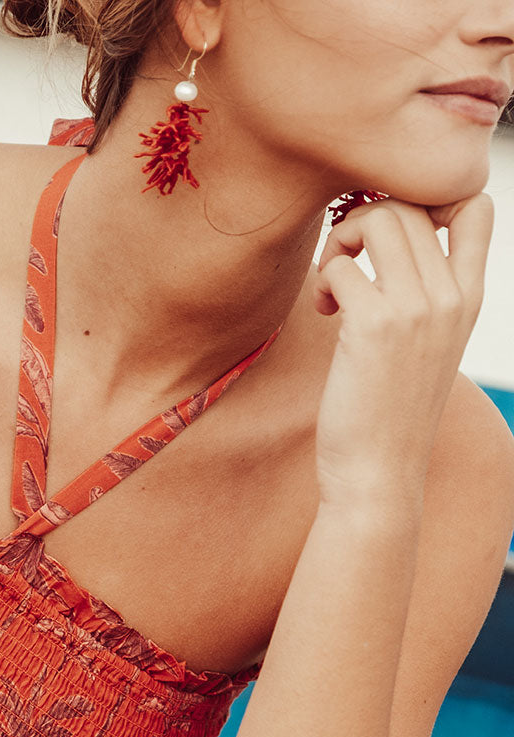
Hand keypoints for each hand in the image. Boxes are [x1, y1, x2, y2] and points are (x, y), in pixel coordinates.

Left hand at [312, 194, 492, 510]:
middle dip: (364, 223)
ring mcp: (416, 309)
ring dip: (342, 243)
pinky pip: (342, 265)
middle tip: (345, 268)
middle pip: (411, 205)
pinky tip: (324, 313)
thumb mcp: (424, 346)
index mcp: (469, 297)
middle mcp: (450, 296)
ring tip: (333, 286)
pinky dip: (324, 279)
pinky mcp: (374, 326)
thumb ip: (421, 296)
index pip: (476, 205)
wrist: (380, 473)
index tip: (391, 238)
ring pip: (379, 220)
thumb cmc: (390, 411)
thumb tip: (384, 250)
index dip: (428, 199)